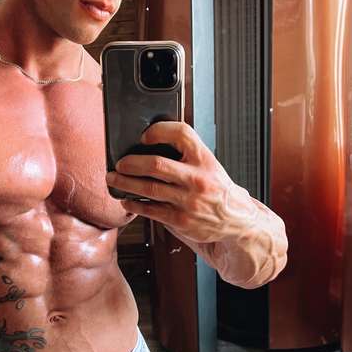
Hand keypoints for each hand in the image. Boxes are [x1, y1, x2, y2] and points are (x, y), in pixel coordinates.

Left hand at [106, 121, 253, 244]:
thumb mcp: (210, 166)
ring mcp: (188, 201)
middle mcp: (197, 179)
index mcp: (205, 159)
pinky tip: (127, 199)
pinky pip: (150, 210)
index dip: (159, 130)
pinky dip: (134, 204)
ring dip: (126, 183)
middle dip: (131, 163)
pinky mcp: (181, 220)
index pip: (181, 134)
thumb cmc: (218, 191)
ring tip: (114, 179)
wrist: (237, 221)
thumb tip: (151, 146)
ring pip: (148, 188)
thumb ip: (187, 156)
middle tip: (120, 162)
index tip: (144, 136)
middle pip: (156, 164)